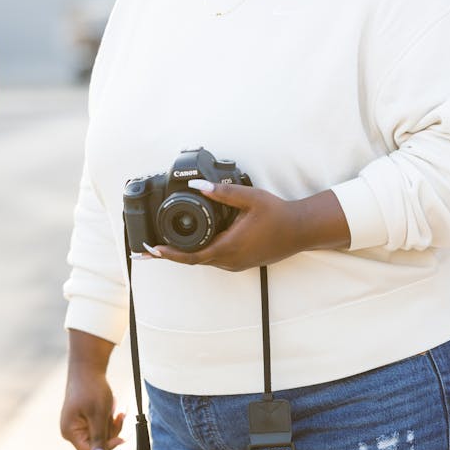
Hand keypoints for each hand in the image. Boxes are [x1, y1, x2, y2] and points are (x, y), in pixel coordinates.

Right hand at [60, 368, 125, 449]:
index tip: (122, 437)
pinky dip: (108, 418)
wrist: (88, 367)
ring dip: (112, 423)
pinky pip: (100, 425)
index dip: (107, 447)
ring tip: (117, 409)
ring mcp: (77, 425)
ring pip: (101, 435)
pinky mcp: (84, 419)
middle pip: (97, 444)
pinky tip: (114, 408)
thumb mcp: (98, 415)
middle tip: (119, 416)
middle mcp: (71, 431)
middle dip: (111, 431)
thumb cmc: (92, 389)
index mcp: (70, 432)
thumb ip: (99, 439)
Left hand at [147, 181, 348, 271]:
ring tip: (167, 244)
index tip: (151, 250)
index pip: (191, 256)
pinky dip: (202, 252)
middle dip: (170, 254)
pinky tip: (197, 242)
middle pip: (193, 260)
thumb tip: (198, 185)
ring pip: (205, 260)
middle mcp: (230, 260)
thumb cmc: (278, 215)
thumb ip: (222, 192)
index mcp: (228, 247)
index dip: (168, 254)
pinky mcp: (241, 262)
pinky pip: (216, 259)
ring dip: (186, 253)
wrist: (300, 230)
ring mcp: (236, 264)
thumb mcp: (249, 198)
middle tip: (148, 248)